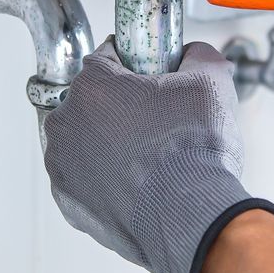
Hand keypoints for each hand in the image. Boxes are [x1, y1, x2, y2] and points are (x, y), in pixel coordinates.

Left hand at [42, 39, 273, 272]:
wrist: (192, 218)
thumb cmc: (194, 154)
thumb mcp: (211, 81)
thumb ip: (197, 55)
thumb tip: (193, 54)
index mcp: (92, 86)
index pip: (106, 58)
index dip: (134, 64)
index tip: (150, 77)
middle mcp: (66, 123)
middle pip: (90, 101)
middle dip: (117, 107)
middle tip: (155, 122)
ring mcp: (62, 166)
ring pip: (82, 141)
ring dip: (105, 144)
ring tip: (147, 157)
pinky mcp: (69, 202)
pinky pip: (83, 180)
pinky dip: (102, 180)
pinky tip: (134, 184)